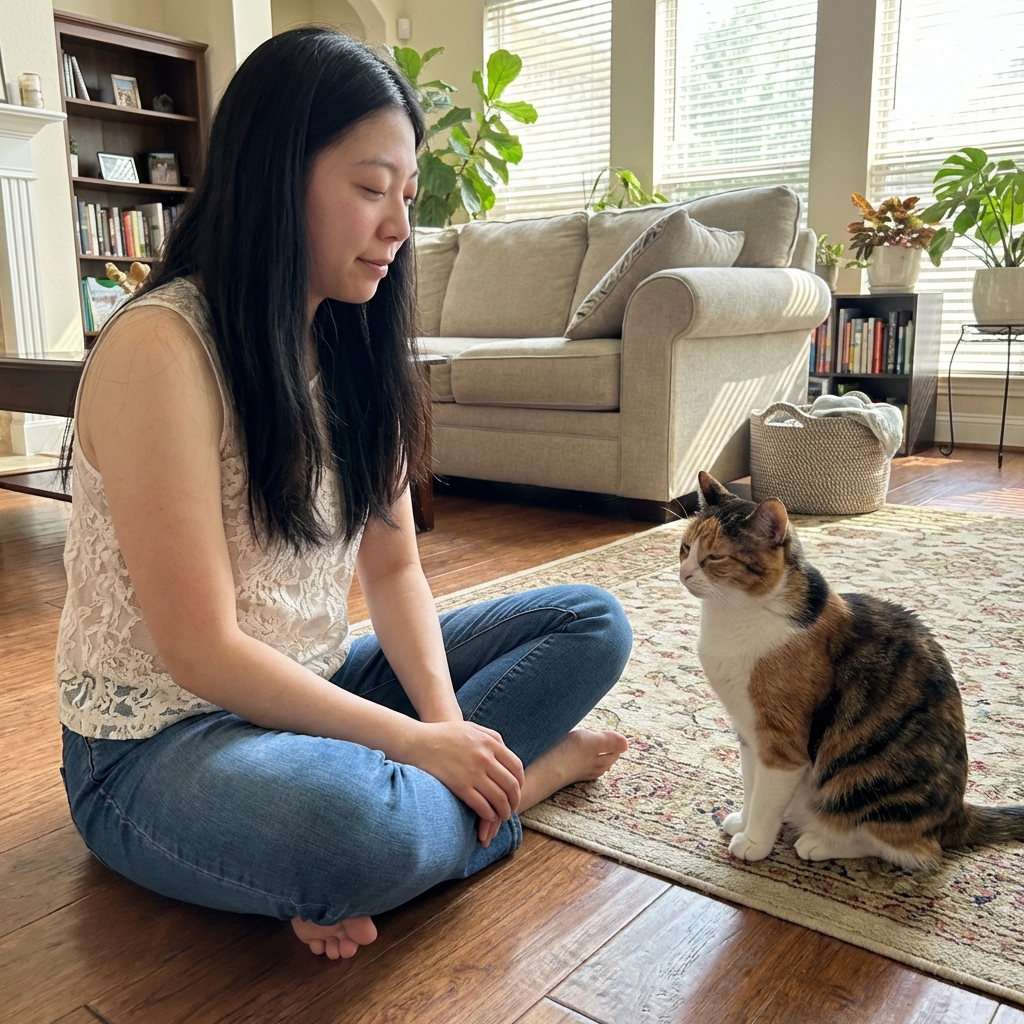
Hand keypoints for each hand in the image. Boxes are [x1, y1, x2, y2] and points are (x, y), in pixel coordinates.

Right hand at [403, 720, 523, 845]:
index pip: (516, 766)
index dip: (520, 782)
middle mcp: (485, 757)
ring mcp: (473, 772)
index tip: (517, 791)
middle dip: (515, 800)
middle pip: (511, 785)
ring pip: (499, 798)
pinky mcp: (460, 786)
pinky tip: (488, 816)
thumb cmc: (443, 734)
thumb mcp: (471, 728)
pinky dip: (489, 814)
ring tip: (502, 816)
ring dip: (504, 811)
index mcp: (490, 742)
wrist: (417, 741)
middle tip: (512, 808)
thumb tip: (506, 751)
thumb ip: (491, 737)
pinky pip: (482, 805)